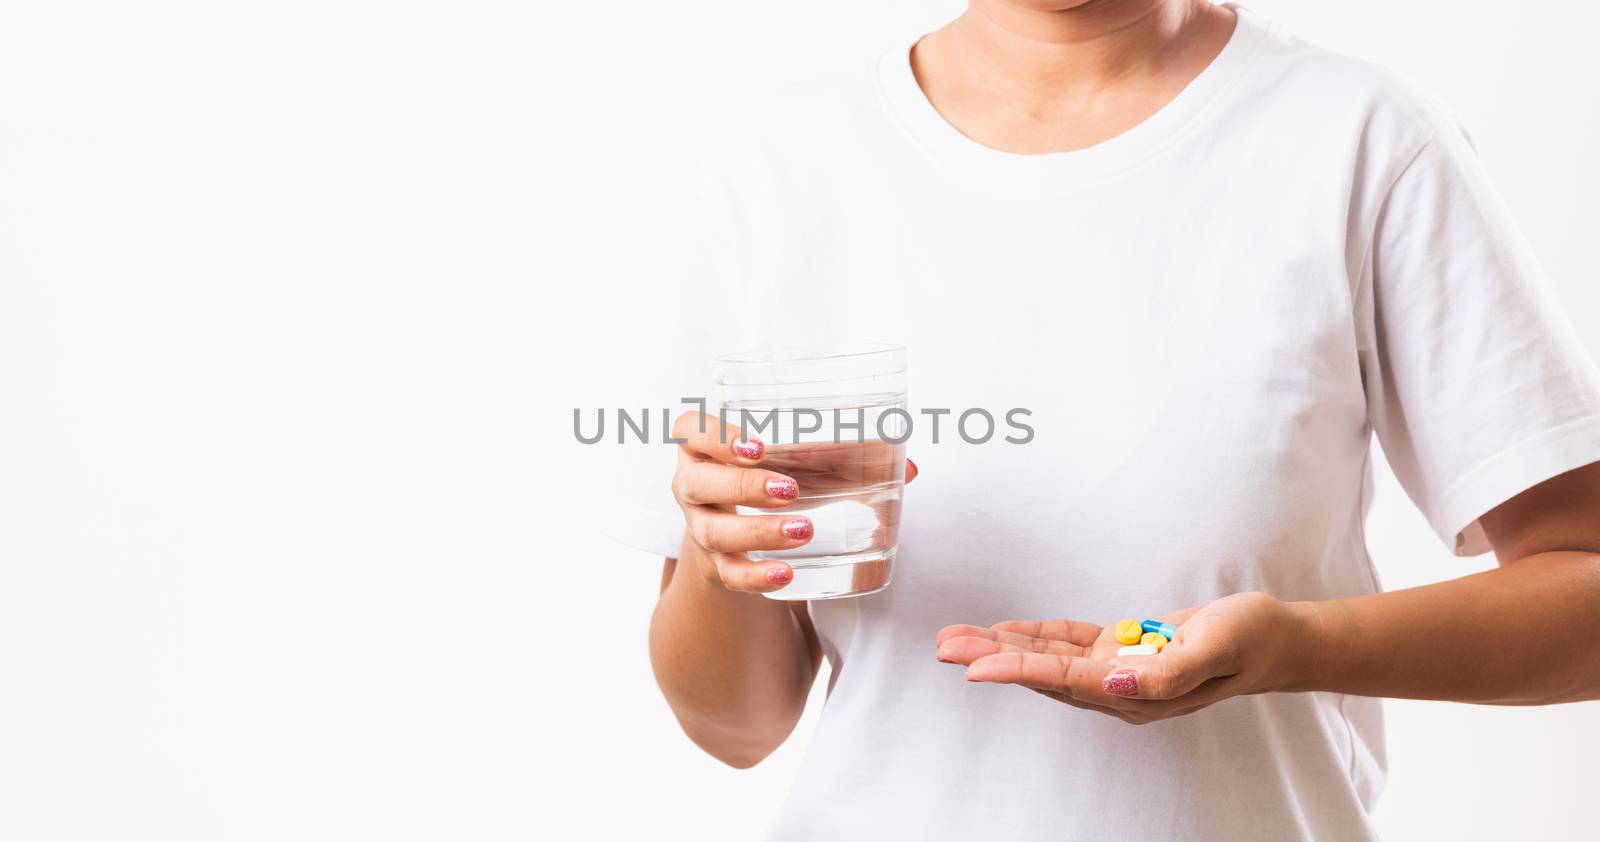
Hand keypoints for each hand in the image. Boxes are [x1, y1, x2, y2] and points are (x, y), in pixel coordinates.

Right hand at [670, 411, 917, 593]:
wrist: (739, 532)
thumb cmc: (773, 477)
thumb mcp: (799, 459)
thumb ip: (848, 457)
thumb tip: (908, 466)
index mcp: (703, 445)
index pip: (690, 430)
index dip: (714, 436)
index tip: (756, 444)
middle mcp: (691, 484)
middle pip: (696, 483)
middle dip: (743, 486)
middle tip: (791, 490)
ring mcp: (699, 526)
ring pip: (712, 532)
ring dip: (758, 532)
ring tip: (804, 530)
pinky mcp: (716, 564)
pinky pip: (728, 574)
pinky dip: (756, 576)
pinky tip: (786, 574)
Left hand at [934, 592, 1312, 723]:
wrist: (1275, 637)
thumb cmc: (1249, 640)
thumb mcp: (1214, 649)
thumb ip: (1164, 671)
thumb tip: (1111, 680)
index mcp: (1138, 692)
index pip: (1064, 680)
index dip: (1016, 671)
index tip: (973, 667)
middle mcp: (1118, 687)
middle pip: (1042, 673)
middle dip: (990, 659)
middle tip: (944, 647)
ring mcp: (1117, 670)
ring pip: (1047, 658)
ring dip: (1001, 647)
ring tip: (956, 639)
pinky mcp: (1121, 651)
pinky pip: (1067, 643)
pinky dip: (1034, 636)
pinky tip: (1004, 631)